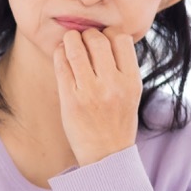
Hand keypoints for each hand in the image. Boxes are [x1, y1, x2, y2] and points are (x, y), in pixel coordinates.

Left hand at [52, 27, 141, 166]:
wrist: (106, 156)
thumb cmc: (118, 122)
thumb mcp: (132, 93)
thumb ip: (123, 67)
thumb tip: (106, 36)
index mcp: (131, 81)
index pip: (121, 39)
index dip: (109, 33)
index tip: (103, 39)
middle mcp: (112, 85)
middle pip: (97, 39)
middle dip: (88, 34)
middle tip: (83, 39)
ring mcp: (90, 92)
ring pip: (76, 48)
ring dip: (70, 39)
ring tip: (69, 41)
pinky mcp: (70, 100)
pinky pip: (61, 66)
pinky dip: (59, 54)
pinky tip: (60, 54)